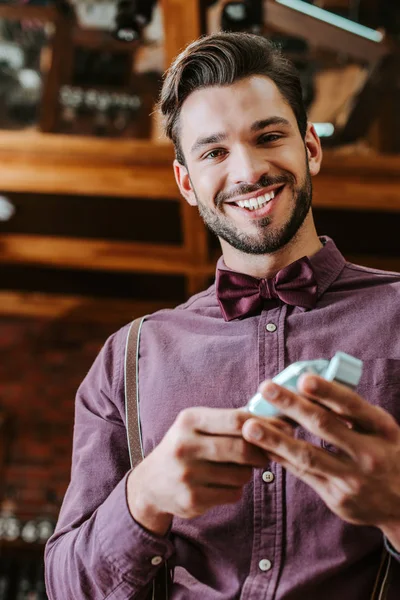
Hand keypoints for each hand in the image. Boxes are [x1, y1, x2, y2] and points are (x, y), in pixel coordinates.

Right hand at [127, 407, 290, 534]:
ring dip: (247, 473)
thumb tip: (277, 416)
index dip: (265, 425)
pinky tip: (220, 485)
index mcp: (189, 420)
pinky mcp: (192, 500)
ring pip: (242, 474)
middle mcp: (185, 445)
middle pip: (242, 448)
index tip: (285, 430)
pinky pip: (234, 494)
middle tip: (266, 456)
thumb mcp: (198, 426)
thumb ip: (232, 421)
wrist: (151, 483)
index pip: (237, 419)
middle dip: (260, 453)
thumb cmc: (185, 447)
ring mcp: (188, 474)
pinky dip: (235, 489)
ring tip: (234, 469)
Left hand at [241, 374, 399, 550]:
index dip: (327, 392)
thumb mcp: (379, 429)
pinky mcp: (337, 497)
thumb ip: (350, 410)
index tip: (303, 380)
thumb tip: (308, 384)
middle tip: (266, 388)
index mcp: (382, 429)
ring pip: (308, 455)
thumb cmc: (385, 453)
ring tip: (250, 426)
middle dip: (292, 405)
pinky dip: (282, 458)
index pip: (352, 405)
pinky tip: (263, 446)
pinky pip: (303, 474)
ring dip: (275, 438)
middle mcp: (369, 454)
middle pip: (325, 425)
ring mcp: (353, 479)